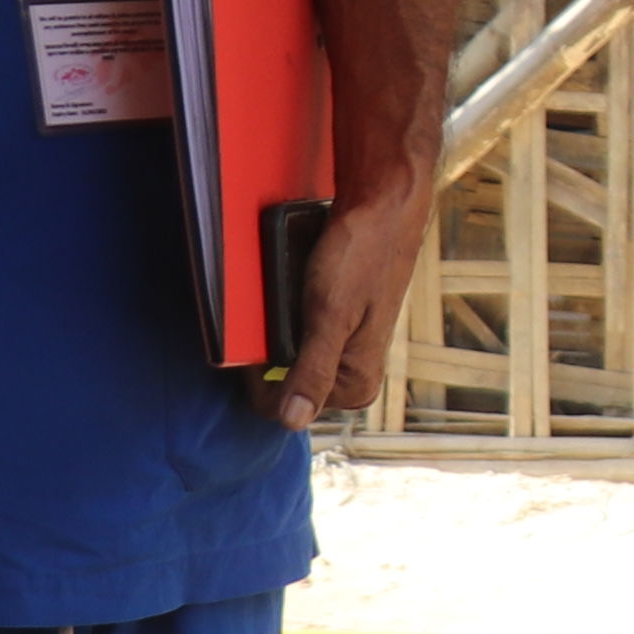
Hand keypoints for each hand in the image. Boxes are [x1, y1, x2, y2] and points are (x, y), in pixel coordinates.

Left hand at [279, 168, 430, 429]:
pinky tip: (297, 293)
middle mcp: (353, 377)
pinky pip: (301, 339)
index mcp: (356, 385)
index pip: (282, 408)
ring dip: (276, 335)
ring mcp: (348, 354)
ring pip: (290, 361)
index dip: (257, 379)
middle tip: (274, 310)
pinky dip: (289, 321)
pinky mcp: (343, 331)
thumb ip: (311, 371)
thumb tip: (294, 422)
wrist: (383, 211)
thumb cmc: (360, 258)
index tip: (249, 342)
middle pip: (286, 386)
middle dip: (268, 356)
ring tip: (288, 297)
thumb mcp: (330, 316)